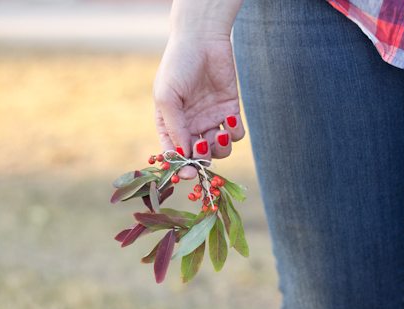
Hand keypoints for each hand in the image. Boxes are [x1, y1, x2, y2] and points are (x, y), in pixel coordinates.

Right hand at [153, 34, 245, 179]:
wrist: (202, 39)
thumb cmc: (178, 65)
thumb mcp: (167, 97)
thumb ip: (174, 128)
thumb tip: (183, 156)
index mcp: (171, 124)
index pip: (175, 154)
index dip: (181, 167)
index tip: (188, 173)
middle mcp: (191, 126)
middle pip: (199, 157)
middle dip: (202, 160)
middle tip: (203, 149)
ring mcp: (212, 120)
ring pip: (219, 151)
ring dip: (219, 149)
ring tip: (218, 134)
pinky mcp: (230, 111)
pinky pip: (236, 134)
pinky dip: (234, 133)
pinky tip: (229, 119)